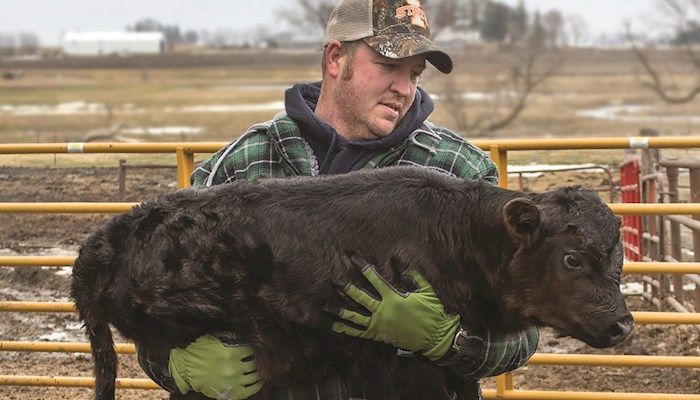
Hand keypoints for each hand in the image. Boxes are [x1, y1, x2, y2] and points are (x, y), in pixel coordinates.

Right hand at [168, 335, 262, 399]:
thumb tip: (246, 334)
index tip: (252, 348)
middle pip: (254, 362)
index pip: (251, 349)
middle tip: (255, 358)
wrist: (185, 370)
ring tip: (257, 368)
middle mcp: (234, 367)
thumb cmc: (199, 351)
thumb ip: (231, 336)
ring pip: (254, 375)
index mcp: (230, 352)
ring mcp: (233, 381)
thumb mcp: (214, 338)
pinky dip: (257, 385)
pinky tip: (259, 380)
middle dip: (255, 359)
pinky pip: (251, 390)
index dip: (252, 347)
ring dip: (257, 371)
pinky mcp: (231, 393)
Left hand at [329, 257, 459, 360]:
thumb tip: (398, 259)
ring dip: (340, 311)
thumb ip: (411, 274)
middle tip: (334, 279)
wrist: (435, 337)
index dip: (363, 267)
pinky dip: (346, 329)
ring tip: (326, 306)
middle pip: (359, 297)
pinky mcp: (378, 335)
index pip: (374, 278)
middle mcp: (383, 310)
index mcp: (394, 297)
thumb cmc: (432, 312)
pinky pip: (359, 332)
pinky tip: (335, 325)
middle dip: (345, 287)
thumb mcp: (426, 290)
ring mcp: (379, 324)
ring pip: (355, 316)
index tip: (353, 258)